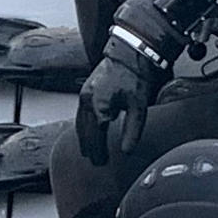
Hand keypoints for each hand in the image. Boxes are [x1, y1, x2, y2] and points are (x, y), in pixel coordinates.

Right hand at [77, 46, 156, 164]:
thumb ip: (132, 131)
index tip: (102, 163)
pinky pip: (80, 115)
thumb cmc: (135, 79)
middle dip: (90, 149)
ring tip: (89, 152)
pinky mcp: (84, 91)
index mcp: (99, 107)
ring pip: (79, 124)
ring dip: (84, 139)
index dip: (98, 152)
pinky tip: (87, 133)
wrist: (129, 55)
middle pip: (85, 133)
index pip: (95, 137)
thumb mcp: (138, 108)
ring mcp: (83, 96)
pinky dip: (82, 127)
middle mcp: (87, 102)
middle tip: (96, 162)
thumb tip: (126, 151)